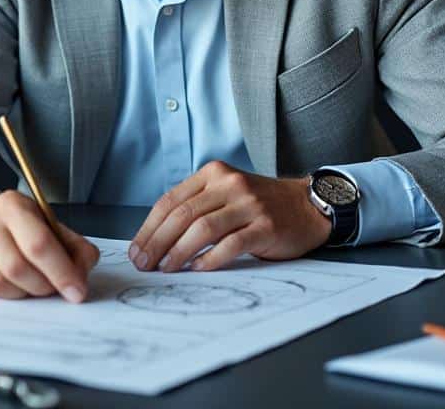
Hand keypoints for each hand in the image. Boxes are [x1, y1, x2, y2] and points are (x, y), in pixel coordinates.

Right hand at [0, 189, 99, 301]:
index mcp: (13, 205)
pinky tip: (17, 285)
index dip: (62, 272)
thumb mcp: (53, 227)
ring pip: (1, 283)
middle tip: (56, 288)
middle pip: (18, 267)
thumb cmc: (24, 228)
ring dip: (26, 292)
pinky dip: (10, 294)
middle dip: (44, 285)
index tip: (77, 291)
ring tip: (36, 283)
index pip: (39, 243)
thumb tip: (80, 278)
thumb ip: (76, 249)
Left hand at [129, 161, 331, 272]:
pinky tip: (198, 269)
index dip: (149, 228)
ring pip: (202, 229)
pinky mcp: (265, 225)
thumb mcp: (225, 194)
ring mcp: (249, 204)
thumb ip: (196, 206)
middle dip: (157, 242)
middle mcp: (229, 184)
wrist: (307, 205)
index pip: (170, 201)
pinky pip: (231, 244)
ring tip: (166, 269)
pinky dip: (210, 259)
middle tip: (144, 264)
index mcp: (213, 174)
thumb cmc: (259, 205)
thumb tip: (156, 239)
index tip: (137, 250)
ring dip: (178, 252)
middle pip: (182, 215)